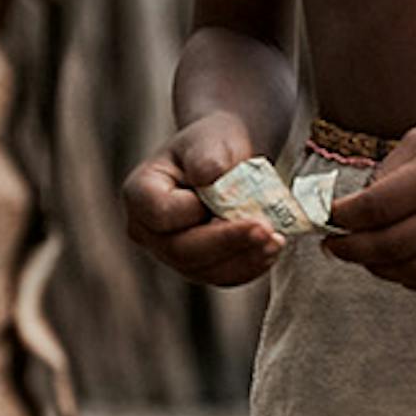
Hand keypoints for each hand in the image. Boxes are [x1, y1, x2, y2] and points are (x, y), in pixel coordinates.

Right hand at [125, 114, 286, 286]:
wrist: (228, 159)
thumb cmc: (214, 144)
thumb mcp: (210, 139)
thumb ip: (207, 157)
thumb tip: (210, 177)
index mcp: (140, 193)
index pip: (162, 214)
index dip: (195, 209)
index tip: (227, 191)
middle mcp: (148, 230)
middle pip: (182, 250)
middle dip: (228, 242)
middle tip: (267, 230)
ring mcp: (170, 253)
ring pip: (204, 270)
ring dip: (244, 259)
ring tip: (276, 240)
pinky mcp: (197, 266)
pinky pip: (221, 276)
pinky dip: (249, 266)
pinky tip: (272, 249)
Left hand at [319, 100, 415, 290]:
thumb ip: (389, 171)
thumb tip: (354, 208)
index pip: (377, 208)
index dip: (342, 219)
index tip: (325, 219)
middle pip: (391, 245)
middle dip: (351, 249)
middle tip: (332, 246)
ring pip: (415, 272)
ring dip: (379, 269)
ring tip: (363, 257)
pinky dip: (413, 279)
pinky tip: (396, 265)